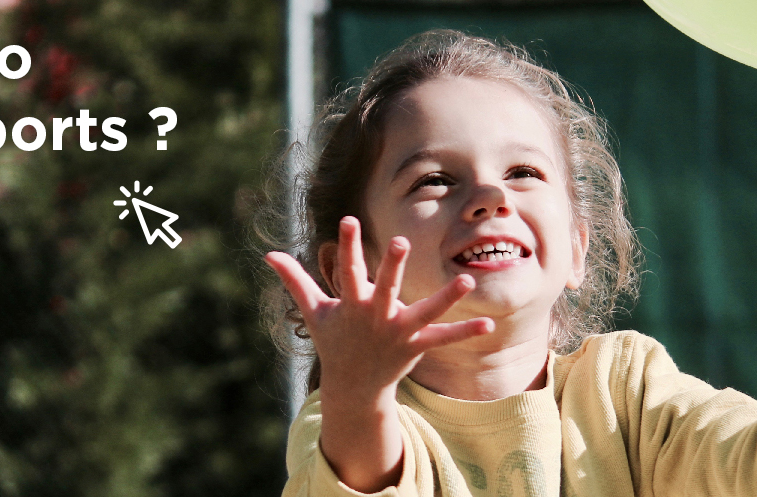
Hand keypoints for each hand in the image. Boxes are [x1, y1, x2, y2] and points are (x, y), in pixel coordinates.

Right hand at [265, 216, 491, 491]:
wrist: (352, 387)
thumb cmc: (334, 341)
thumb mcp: (315, 311)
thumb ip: (295, 281)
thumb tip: (269, 254)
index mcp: (351, 305)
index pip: (347, 270)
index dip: (347, 245)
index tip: (349, 219)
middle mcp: (375, 317)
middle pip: (385, 288)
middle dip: (391, 266)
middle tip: (399, 241)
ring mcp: (397, 333)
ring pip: (425, 312)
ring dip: (446, 298)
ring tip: (467, 281)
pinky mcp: (415, 346)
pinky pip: (443, 338)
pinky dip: (464, 332)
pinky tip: (487, 324)